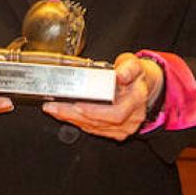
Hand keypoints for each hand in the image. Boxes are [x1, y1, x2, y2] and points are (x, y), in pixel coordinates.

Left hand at [43, 52, 163, 141]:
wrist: (142, 86)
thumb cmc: (135, 75)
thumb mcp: (133, 63)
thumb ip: (128, 67)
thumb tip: (121, 75)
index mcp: (137, 100)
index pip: (116, 113)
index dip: (95, 111)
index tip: (77, 104)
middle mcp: (132, 117)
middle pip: (100, 122)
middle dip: (74, 115)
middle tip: (55, 107)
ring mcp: (124, 127)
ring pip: (94, 127)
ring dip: (71, 119)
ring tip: (54, 109)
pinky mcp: (115, 131)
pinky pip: (93, 129)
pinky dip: (76, 121)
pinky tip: (64, 114)